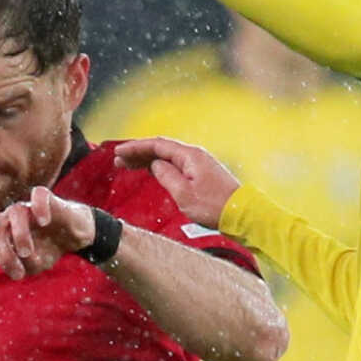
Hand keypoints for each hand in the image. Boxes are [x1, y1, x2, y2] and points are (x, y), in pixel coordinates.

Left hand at [0, 185, 98, 279]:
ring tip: (28, 252)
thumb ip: (17, 267)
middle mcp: (9, 216)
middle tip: (17, 263)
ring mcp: (28, 207)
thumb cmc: (46, 249)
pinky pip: (39, 194)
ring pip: (15, 212)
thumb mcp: (29, 266)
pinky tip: (45, 222)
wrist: (73, 233)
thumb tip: (17, 263)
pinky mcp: (48, 199)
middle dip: (2, 251)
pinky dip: (41, 209)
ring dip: (20, 236)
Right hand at [114, 136, 238, 229]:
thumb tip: (155, 166)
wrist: (241, 214)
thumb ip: (166, 176)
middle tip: (118, 160)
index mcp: (190, 156)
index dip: (136, 148)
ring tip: (128, 166)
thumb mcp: (183, 194)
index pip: (157, 145)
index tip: (119, 152)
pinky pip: (176, 165)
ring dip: (147, 160)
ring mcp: (199, 164)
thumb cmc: (214, 206)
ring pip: (168, 156)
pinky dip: (160, 166)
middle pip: (161, 149)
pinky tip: (151, 171)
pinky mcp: (202, 174)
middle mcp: (195, 156)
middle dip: (138, 153)